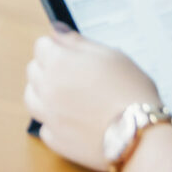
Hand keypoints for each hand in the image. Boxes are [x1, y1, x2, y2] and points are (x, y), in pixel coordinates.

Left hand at [24, 28, 167, 171]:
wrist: (140, 135)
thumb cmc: (130, 92)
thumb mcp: (110, 55)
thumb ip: (77, 42)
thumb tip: (56, 30)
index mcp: (58, 63)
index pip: (41, 46)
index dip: (58, 47)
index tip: (72, 54)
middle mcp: (47, 89)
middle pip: (33, 70)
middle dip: (48, 68)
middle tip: (74, 74)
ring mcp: (49, 116)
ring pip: (31, 98)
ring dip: (44, 93)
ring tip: (68, 97)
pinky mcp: (56, 140)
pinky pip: (45, 126)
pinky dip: (55, 122)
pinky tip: (74, 120)